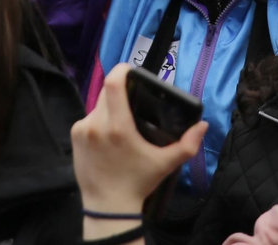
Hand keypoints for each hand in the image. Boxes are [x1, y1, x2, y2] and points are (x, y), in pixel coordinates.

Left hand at [71, 64, 207, 216]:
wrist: (108, 207)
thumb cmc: (138, 183)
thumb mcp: (166, 164)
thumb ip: (187, 144)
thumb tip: (203, 125)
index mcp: (118, 126)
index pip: (113, 83)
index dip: (122, 70)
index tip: (132, 71)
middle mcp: (96, 124)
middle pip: (107, 92)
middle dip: (120, 92)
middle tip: (133, 102)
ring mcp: (83, 130)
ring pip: (98, 105)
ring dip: (110, 108)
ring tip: (122, 123)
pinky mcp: (74, 137)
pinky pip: (89, 118)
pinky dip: (99, 120)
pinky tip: (108, 135)